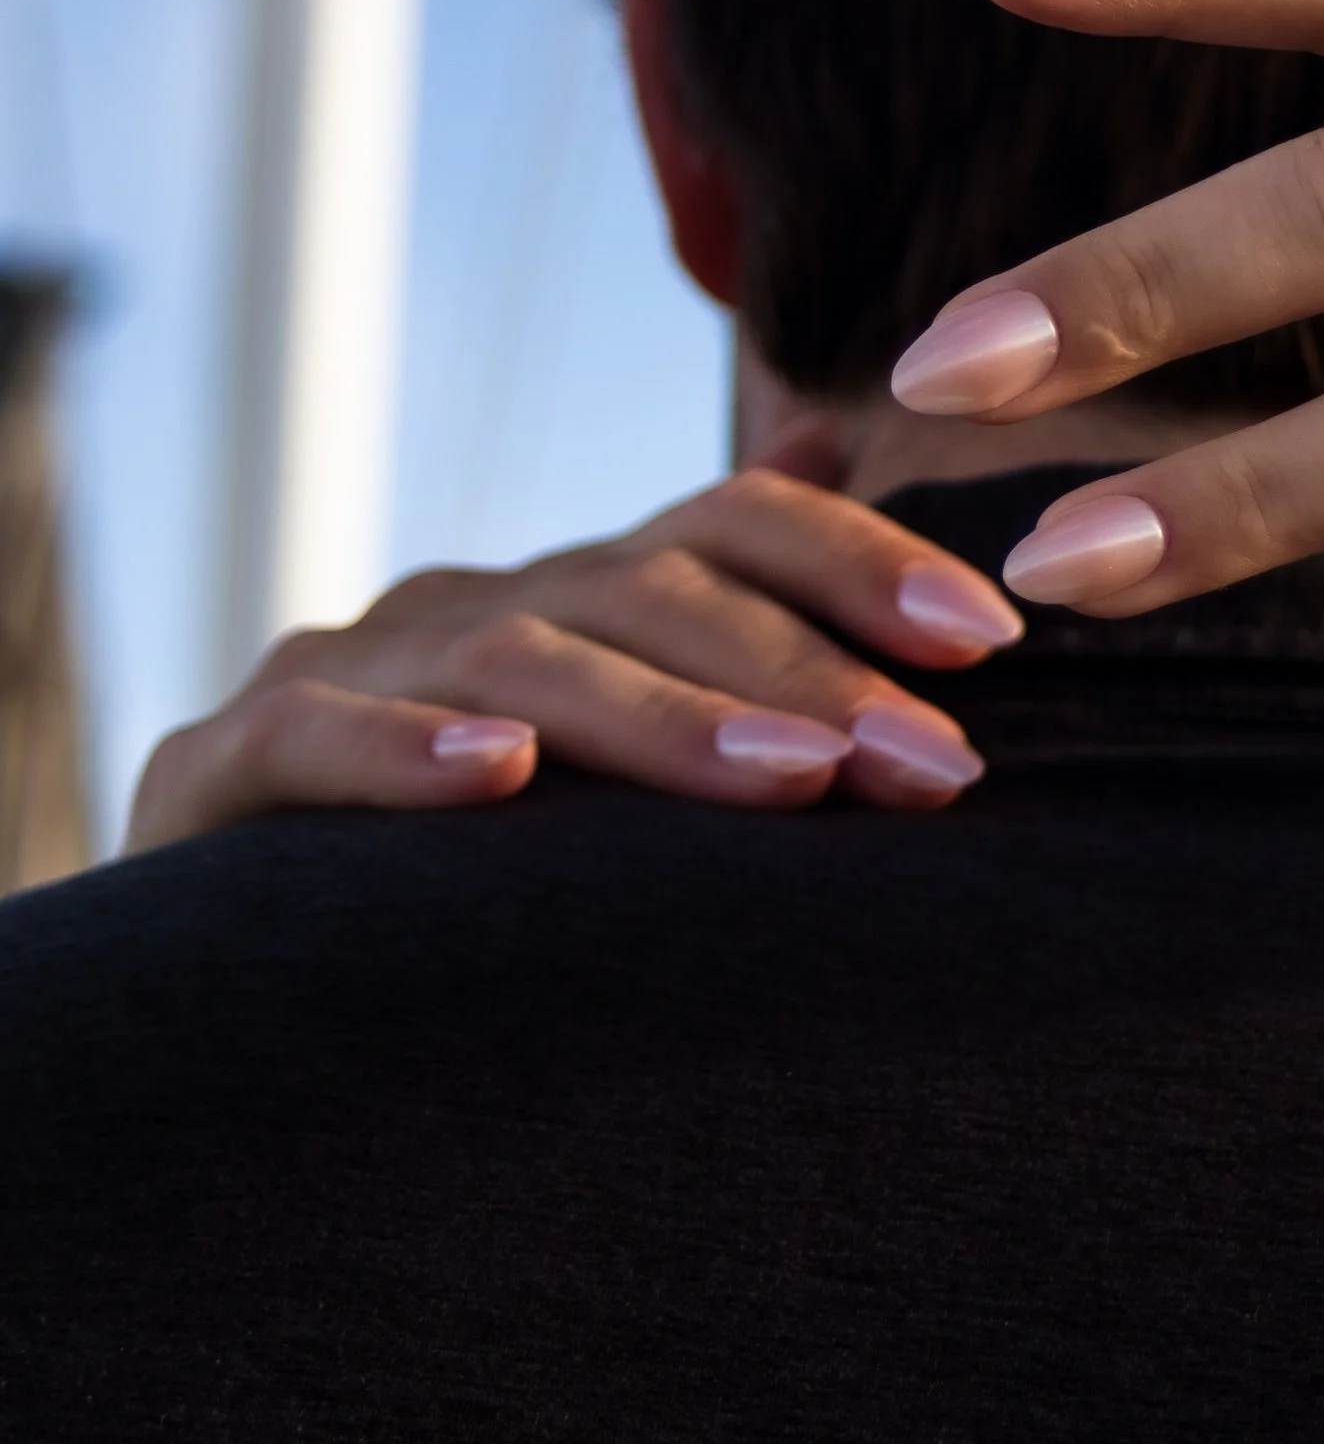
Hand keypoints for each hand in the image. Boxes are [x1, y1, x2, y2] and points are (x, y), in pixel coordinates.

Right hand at [124, 428, 1021, 852]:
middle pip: (648, 591)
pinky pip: (312, 734)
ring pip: (514, 661)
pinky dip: (406, 751)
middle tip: (935, 766)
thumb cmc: (459, 891)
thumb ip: (733, 638)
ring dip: (663, 718)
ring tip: (791, 772)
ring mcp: (337, 675)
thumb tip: (848, 443)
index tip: (990, 639)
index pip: (726, 525)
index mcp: (567, 599)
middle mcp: (463, 609)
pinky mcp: (213, 771)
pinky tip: (498, 776)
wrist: (225, 1000)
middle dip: (808, 673)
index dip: (858, 561)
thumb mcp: (621, 769)